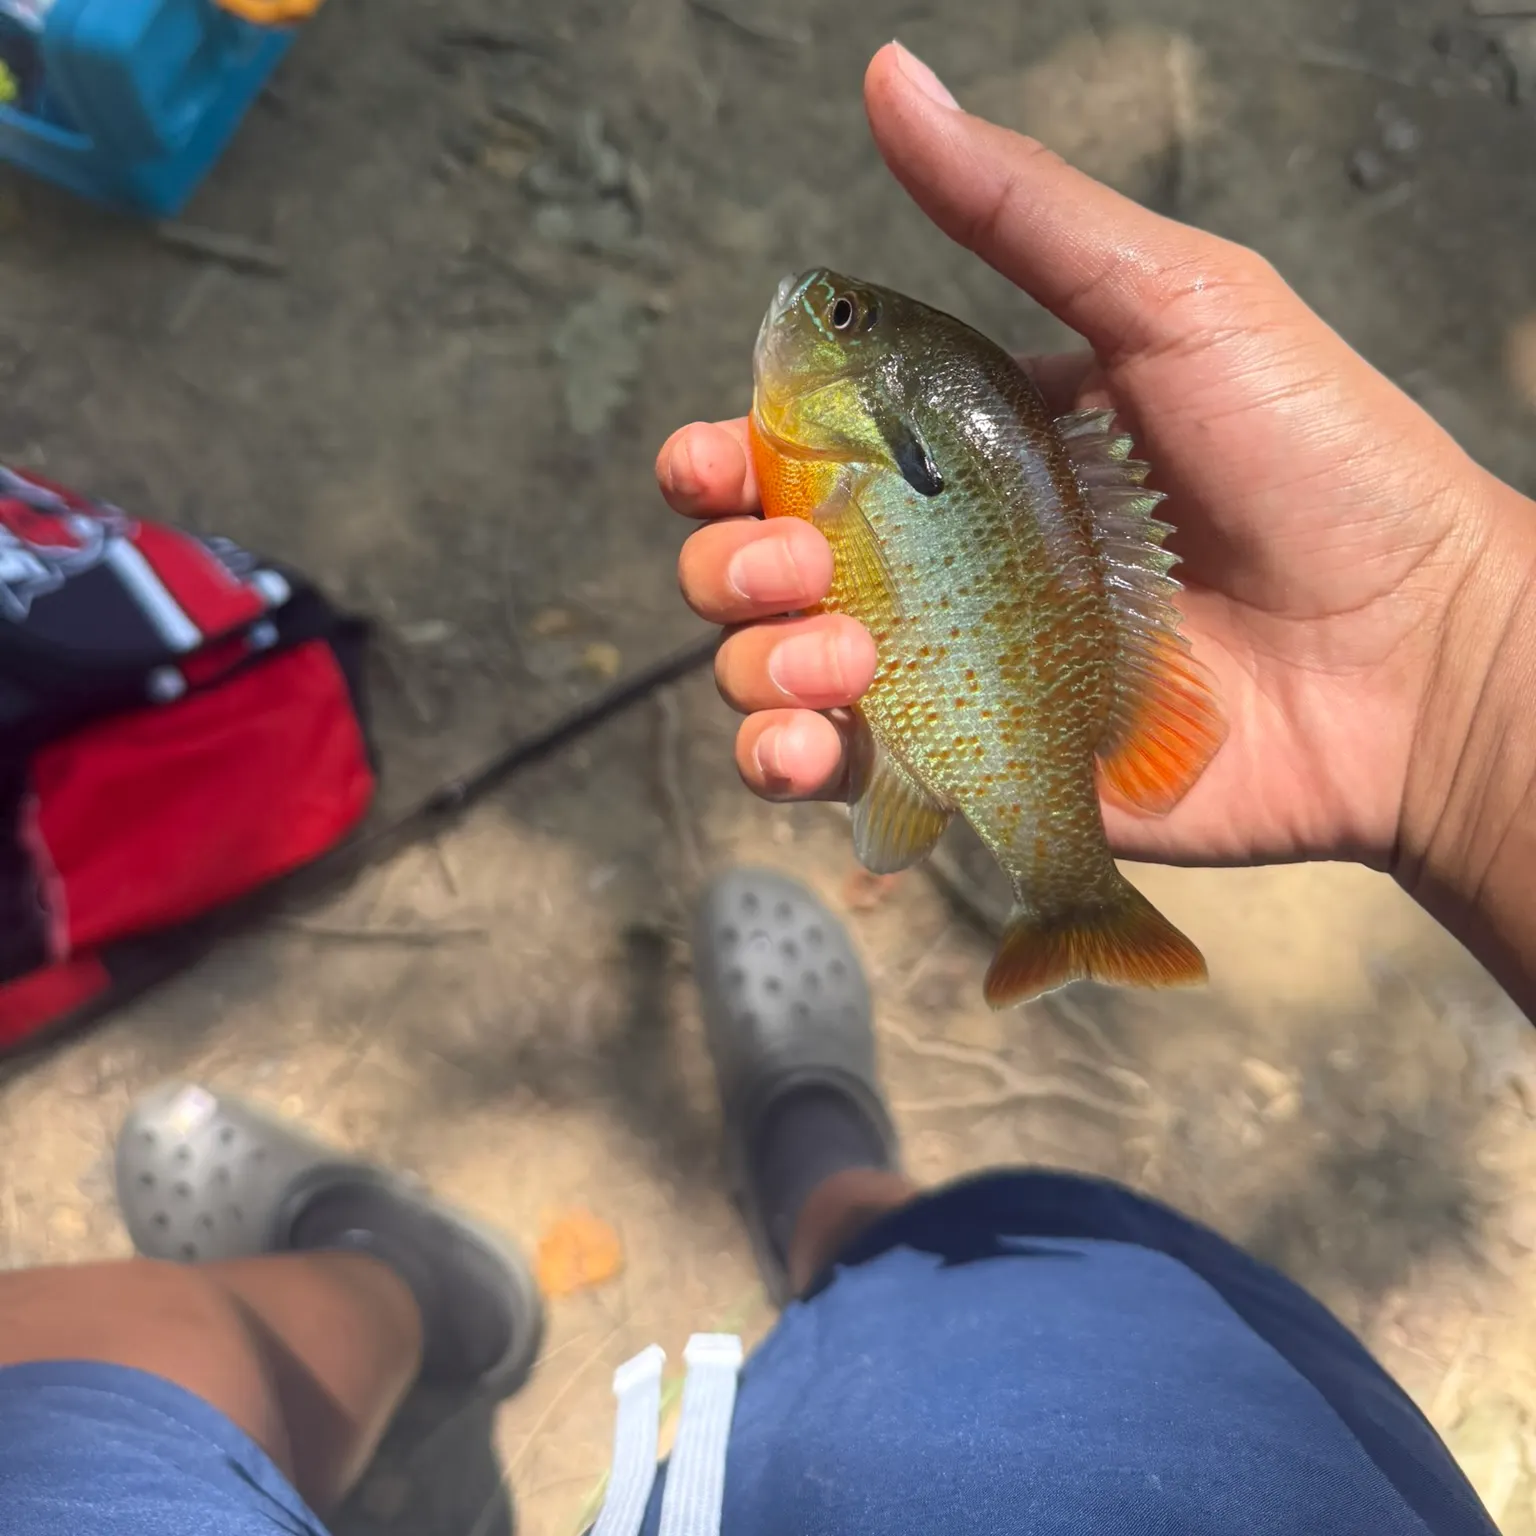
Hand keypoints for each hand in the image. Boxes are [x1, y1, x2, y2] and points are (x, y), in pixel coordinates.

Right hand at [659, 44, 1535, 1004]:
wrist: (1415, 655)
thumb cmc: (1319, 461)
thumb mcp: (1173, 304)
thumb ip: (1023, 213)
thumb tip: (891, 78)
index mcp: (963, 453)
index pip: (796, 451)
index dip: (724, 456)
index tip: (709, 459)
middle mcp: (940, 566)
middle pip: (760, 565)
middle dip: (731, 564)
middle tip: (793, 563)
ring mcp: (954, 675)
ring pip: (776, 675)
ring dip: (755, 668)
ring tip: (832, 657)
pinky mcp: (980, 772)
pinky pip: (842, 776)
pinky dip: (788, 763)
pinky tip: (810, 744)